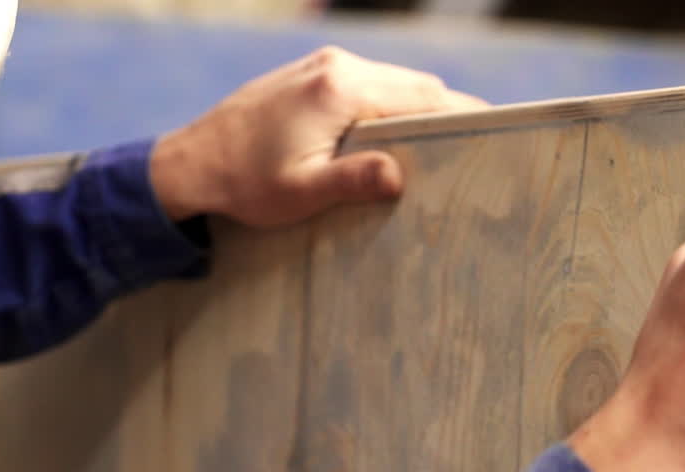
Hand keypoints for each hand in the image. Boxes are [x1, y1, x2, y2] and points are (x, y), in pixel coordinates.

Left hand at [149, 46, 486, 226]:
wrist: (191, 162)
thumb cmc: (245, 183)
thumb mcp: (301, 192)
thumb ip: (354, 179)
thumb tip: (400, 175)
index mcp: (341, 89)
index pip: (425, 96)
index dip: (463, 115)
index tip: (493, 135)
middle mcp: (337, 66)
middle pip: (416, 85)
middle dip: (446, 114)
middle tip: (473, 151)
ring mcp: (323, 65)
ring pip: (394, 82)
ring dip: (417, 111)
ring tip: (438, 149)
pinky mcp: (312, 73)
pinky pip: (370, 84)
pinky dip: (391, 106)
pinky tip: (395, 138)